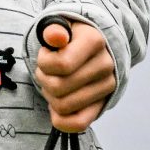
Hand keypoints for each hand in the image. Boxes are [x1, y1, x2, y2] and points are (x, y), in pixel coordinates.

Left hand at [35, 19, 115, 133]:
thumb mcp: (59, 25)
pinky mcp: (102, 104)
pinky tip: (55, 105)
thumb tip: (55, 36)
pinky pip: (79, 124)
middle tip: (46, 70)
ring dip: (49, 95)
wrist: (91, 46)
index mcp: (94, 41)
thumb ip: (53, 29)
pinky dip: (60, 119)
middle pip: (58, 87)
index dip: (43, 62)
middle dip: (43, 78)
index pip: (60, 65)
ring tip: (53, 81)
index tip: (46, 53)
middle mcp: (105, 65)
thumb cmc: (69, 36)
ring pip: (63, 106)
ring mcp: (106, 87)